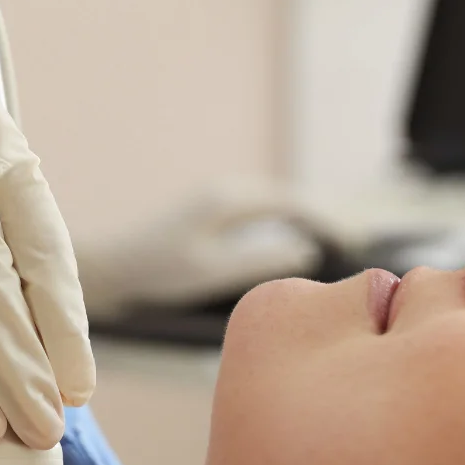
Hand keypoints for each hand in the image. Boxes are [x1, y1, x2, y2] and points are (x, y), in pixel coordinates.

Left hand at [77, 183, 334, 318]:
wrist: (109, 268)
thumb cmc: (155, 271)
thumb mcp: (212, 271)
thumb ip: (259, 260)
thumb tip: (305, 251)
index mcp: (230, 201)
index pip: (294, 204)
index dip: (328, 222)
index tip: (354, 243)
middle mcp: (226, 192)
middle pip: (289, 199)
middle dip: (322, 218)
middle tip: (354, 243)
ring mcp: (217, 200)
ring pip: (275, 204)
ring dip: (304, 220)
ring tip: (333, 243)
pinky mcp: (209, 214)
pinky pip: (260, 213)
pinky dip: (283, 224)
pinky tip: (291, 244)